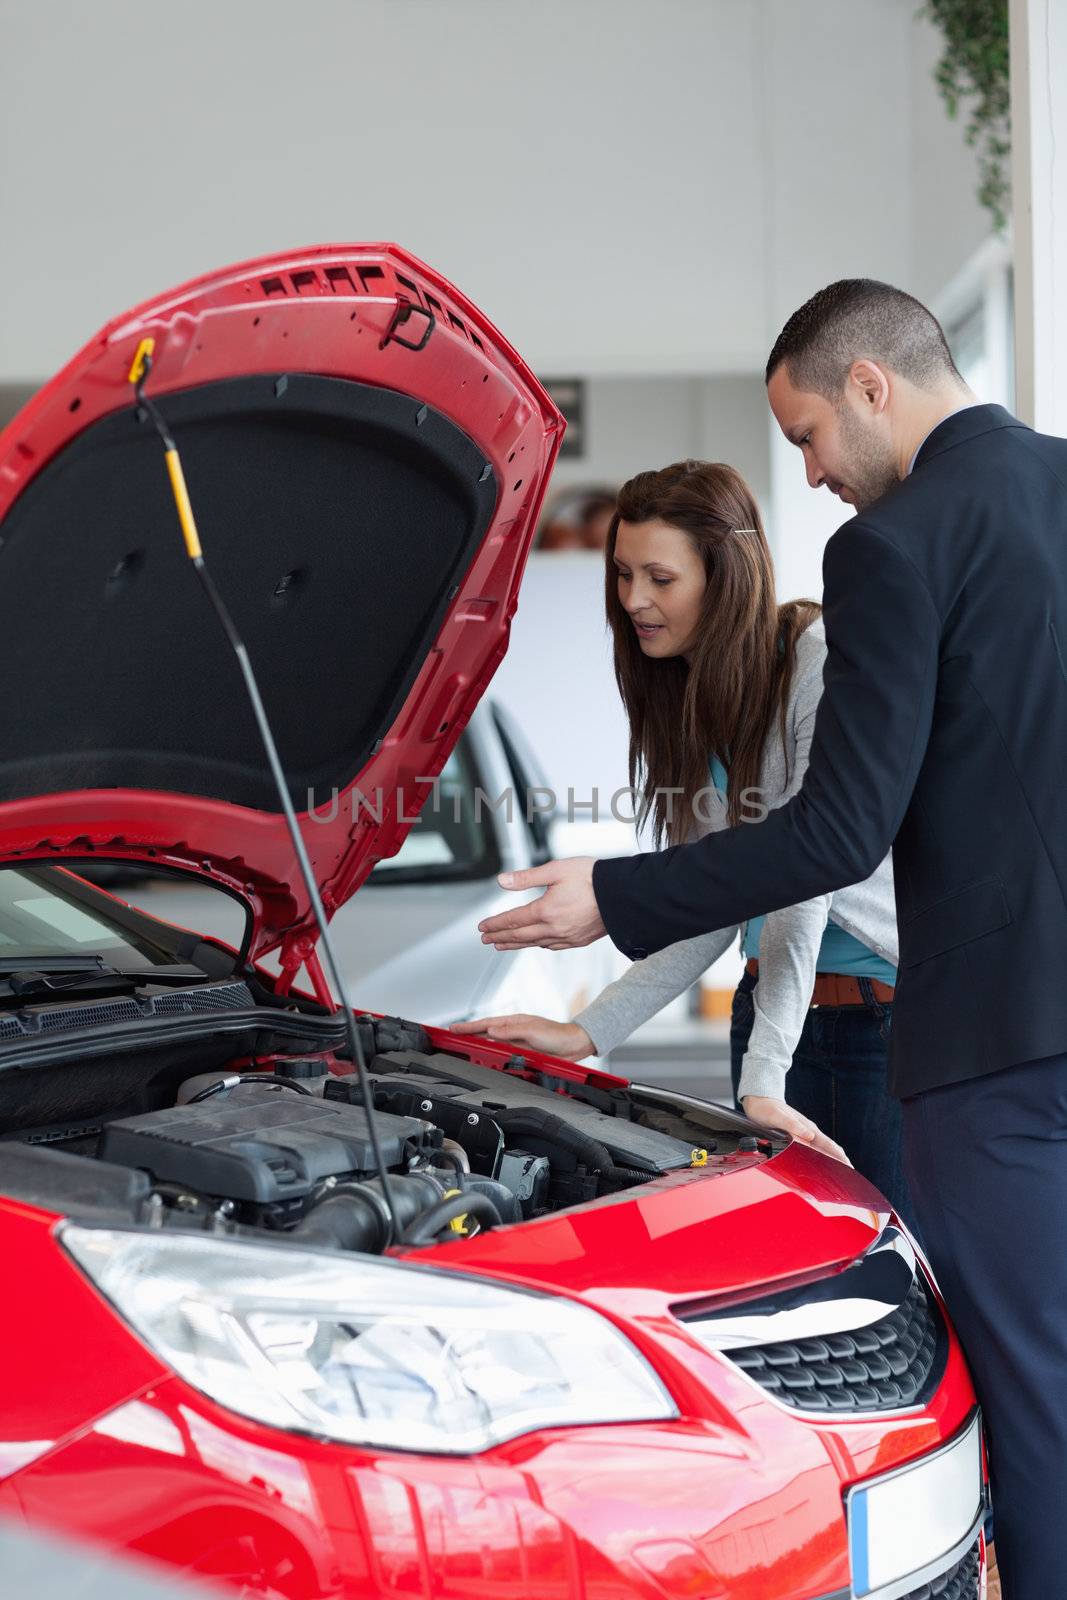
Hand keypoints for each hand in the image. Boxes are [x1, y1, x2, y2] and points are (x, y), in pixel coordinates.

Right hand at [458, 1014, 594, 1059]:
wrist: (574, 1045)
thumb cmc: (557, 1035)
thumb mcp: (532, 1031)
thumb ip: (511, 1032)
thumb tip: (491, 1031)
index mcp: (514, 1022)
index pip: (486, 1024)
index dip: (469, 1027)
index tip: (454, 1028)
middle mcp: (514, 1031)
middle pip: (486, 1032)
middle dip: (469, 1033)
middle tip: (453, 1035)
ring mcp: (518, 1041)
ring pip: (492, 1042)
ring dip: (478, 1043)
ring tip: (463, 1044)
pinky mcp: (523, 1052)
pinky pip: (502, 1052)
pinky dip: (491, 1053)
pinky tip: (486, 1056)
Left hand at [477, 858, 605, 950]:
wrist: (623, 894)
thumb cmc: (593, 878)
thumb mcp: (556, 870)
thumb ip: (526, 878)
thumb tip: (502, 881)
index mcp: (546, 910)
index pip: (513, 920)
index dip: (496, 924)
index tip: (482, 928)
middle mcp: (555, 928)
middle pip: (520, 935)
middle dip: (500, 937)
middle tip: (486, 939)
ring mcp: (568, 937)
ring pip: (534, 944)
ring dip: (515, 944)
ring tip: (502, 945)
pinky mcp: (580, 940)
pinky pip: (553, 947)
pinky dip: (538, 946)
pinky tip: (535, 944)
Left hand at [741, 1095, 851, 1164]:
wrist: (759, 1099)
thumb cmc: (767, 1108)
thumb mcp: (777, 1116)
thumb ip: (792, 1126)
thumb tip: (810, 1137)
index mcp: (808, 1127)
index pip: (828, 1145)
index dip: (839, 1157)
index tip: (850, 1168)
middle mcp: (808, 1131)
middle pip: (828, 1149)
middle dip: (839, 1162)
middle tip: (849, 1177)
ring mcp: (802, 1134)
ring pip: (820, 1151)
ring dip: (829, 1162)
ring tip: (837, 1174)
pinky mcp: (795, 1136)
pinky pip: (810, 1150)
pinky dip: (817, 1159)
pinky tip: (817, 1165)